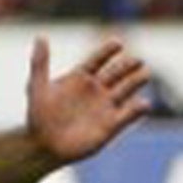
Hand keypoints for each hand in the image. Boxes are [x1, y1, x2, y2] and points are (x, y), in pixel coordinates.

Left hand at [27, 37, 150, 164]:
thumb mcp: (37, 87)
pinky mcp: (112, 125)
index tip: (117, 43)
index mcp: (80, 77)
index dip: (107, 51)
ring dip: (136, 81)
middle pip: (117, 72)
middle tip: (137, 60)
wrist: (42, 146)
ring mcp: (105, 106)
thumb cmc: (37, 116)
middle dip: (127, 65)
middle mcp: (96, 89)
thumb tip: (40, 36)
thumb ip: (40, 63)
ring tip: (144, 74)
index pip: (98, 59)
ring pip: (127, 89)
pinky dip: (138, 109)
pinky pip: (129, 114)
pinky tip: (143, 104)